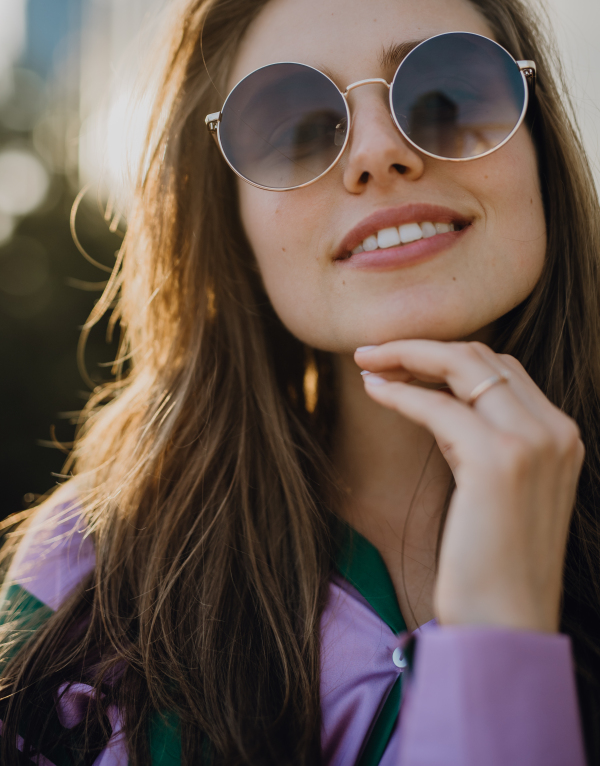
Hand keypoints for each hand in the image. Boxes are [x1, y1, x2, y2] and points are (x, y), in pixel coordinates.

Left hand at [354, 340, 583, 632]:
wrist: (507, 625)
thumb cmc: (493, 563)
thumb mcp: (496, 488)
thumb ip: (481, 440)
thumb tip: (435, 399)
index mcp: (561, 435)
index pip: (502, 368)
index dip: (447, 355)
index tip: (403, 357)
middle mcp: (555, 430)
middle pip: (482, 355)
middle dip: (423, 346)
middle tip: (375, 350)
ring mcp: (532, 442)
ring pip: (462, 366)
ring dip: (407, 356)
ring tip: (368, 360)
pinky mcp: (497, 461)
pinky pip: (437, 407)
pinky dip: (400, 394)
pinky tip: (374, 392)